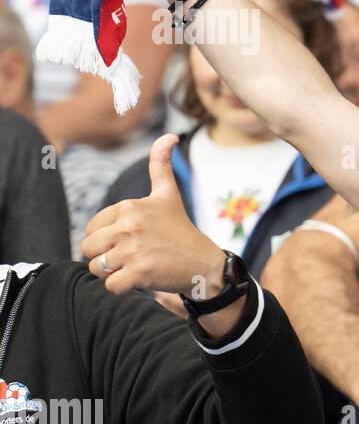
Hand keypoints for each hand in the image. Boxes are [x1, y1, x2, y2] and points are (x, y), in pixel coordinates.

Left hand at [82, 134, 224, 296]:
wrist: (205, 263)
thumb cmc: (181, 230)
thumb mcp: (168, 195)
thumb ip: (161, 165)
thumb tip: (169, 135)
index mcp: (129, 207)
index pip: (91, 229)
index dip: (107, 239)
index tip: (132, 240)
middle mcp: (129, 226)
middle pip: (89, 249)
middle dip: (105, 257)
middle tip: (132, 257)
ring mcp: (133, 251)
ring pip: (96, 268)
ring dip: (112, 274)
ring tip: (135, 268)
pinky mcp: (139, 274)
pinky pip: (110, 286)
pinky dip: (121, 289)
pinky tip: (140, 280)